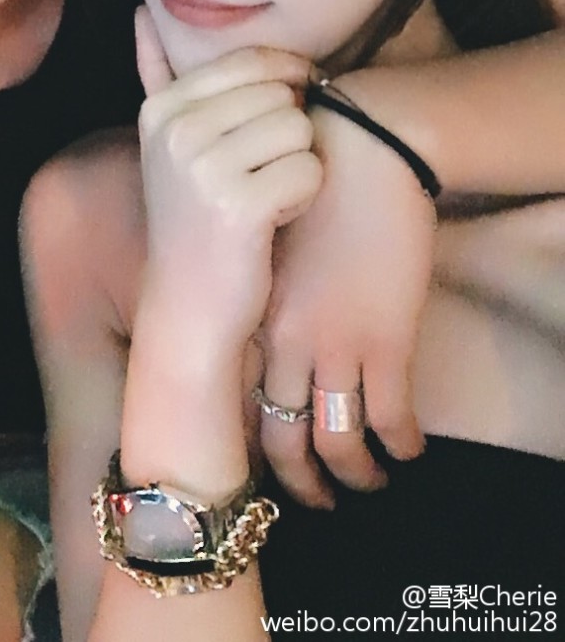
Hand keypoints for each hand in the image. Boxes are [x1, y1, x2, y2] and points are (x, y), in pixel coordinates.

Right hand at [134, 8, 321, 344]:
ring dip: (296, 167)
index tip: (267, 135)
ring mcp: (204, 167)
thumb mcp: (166, 143)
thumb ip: (156, 75)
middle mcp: (176, 130)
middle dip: (285, 136)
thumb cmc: (193, 218)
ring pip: (300, 129)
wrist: (189, 307)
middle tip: (255, 178)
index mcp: (162, 108)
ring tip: (262, 197)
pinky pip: (309, 170)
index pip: (253, 62)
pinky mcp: (240, 205)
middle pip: (282, 93)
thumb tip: (140, 14)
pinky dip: (303, 198)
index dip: (283, 90)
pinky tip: (271, 221)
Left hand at [259, 98, 434, 507]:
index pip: (239, 399)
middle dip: (297, 480)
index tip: (260, 460)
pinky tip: (408, 449)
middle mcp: (285, 338)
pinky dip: (401, 444)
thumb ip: (259, 287)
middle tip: (312, 496)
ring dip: (354, 476)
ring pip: (337, 441)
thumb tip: (258, 322)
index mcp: (253, 312)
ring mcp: (336, 343)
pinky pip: (391, 418)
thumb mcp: (268, 240)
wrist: (362, 152)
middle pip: (280, 437)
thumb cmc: (313, 186)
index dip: (248, 440)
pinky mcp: (387, 340)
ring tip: (364, 483)